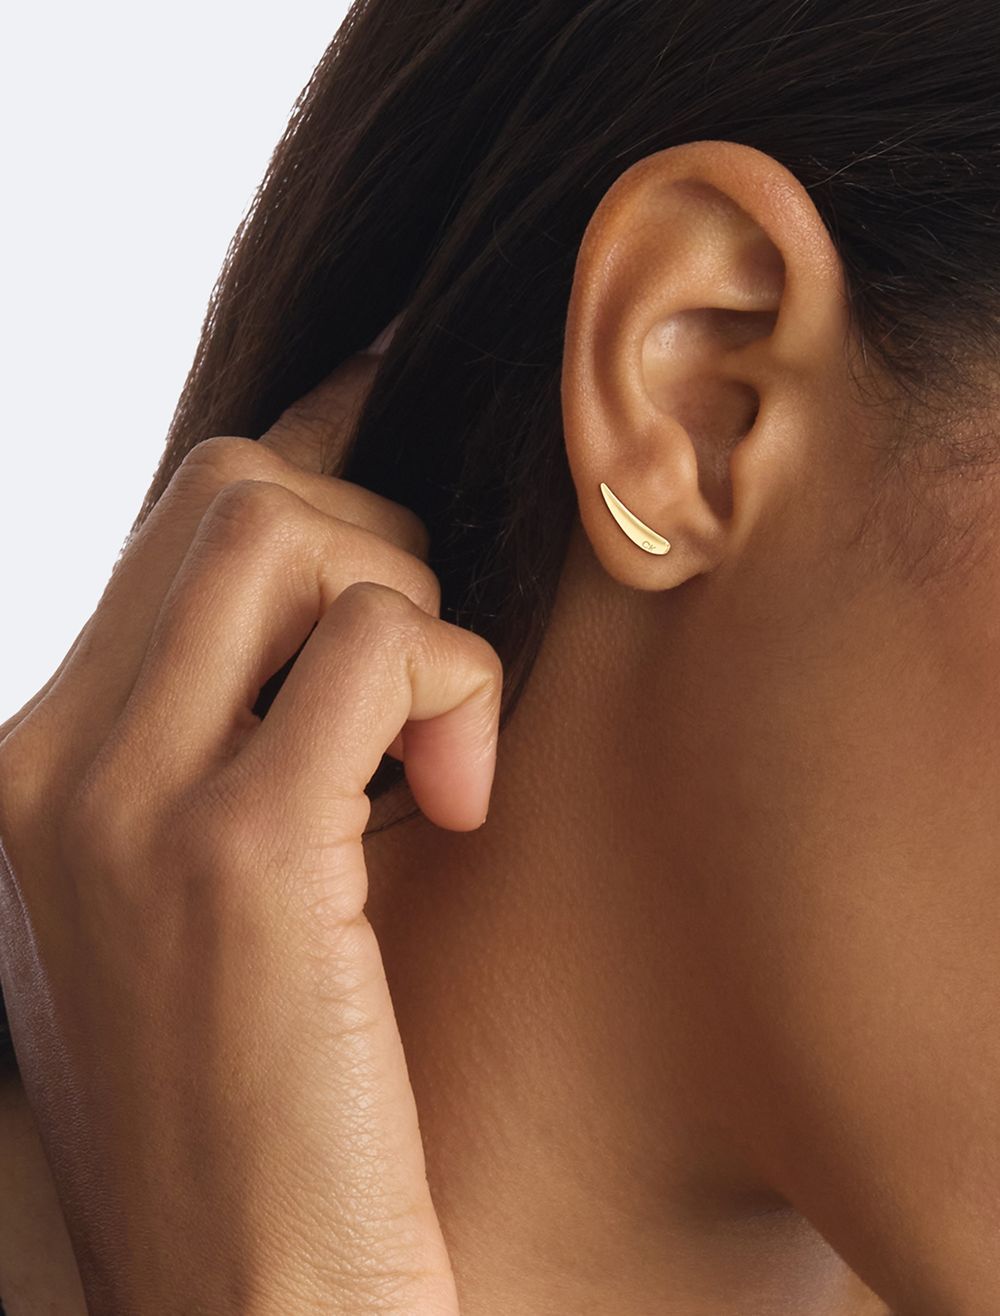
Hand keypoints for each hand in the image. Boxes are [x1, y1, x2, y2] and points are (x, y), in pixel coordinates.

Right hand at [0, 347, 500, 1313]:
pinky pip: (380, 644)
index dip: (314, 450)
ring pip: (293, 532)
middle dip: (373, 541)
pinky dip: (455, 687)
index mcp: (41, 757)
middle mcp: (52, 757)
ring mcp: (128, 799)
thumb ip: (245, 719)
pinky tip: (459, 804)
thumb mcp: (215, 873)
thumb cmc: (265, 1080)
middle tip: (421, 681)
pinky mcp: (240, 854)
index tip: (398, 421)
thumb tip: (350, 576)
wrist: (250, 1296)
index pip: (178, 519)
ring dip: (412, 603)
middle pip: (235, 492)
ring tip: (434, 745)